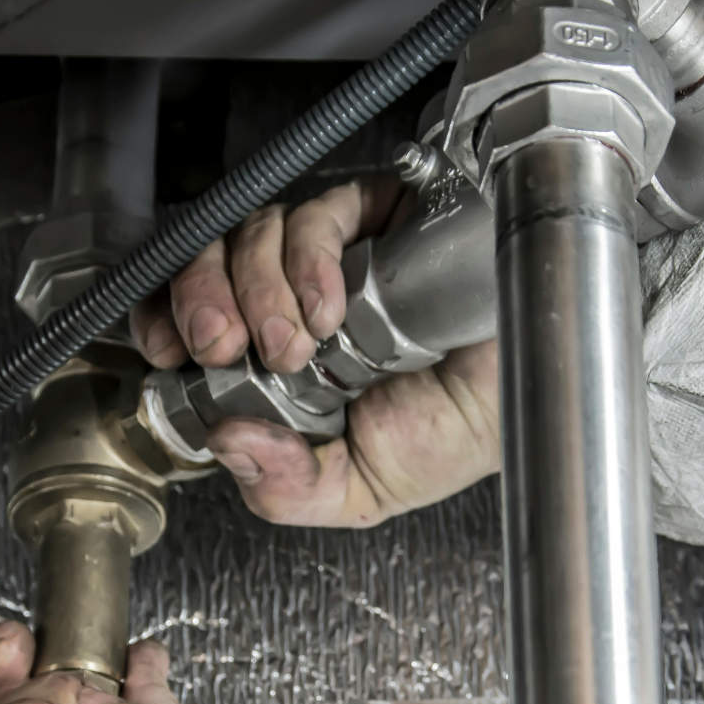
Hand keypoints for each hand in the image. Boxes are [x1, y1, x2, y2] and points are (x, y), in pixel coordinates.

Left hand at [129, 177, 501, 527]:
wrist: (537, 397)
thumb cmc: (461, 432)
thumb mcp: (359, 489)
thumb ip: (289, 487)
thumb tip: (228, 445)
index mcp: (277, 360)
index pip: (194, 317)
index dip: (166, 319)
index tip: (167, 350)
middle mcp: (295, 299)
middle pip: (208, 262)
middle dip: (200, 301)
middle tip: (223, 345)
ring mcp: (333, 256)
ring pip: (253, 232)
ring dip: (258, 288)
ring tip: (296, 344)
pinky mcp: (376, 217)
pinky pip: (318, 214)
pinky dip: (310, 259)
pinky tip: (333, 306)